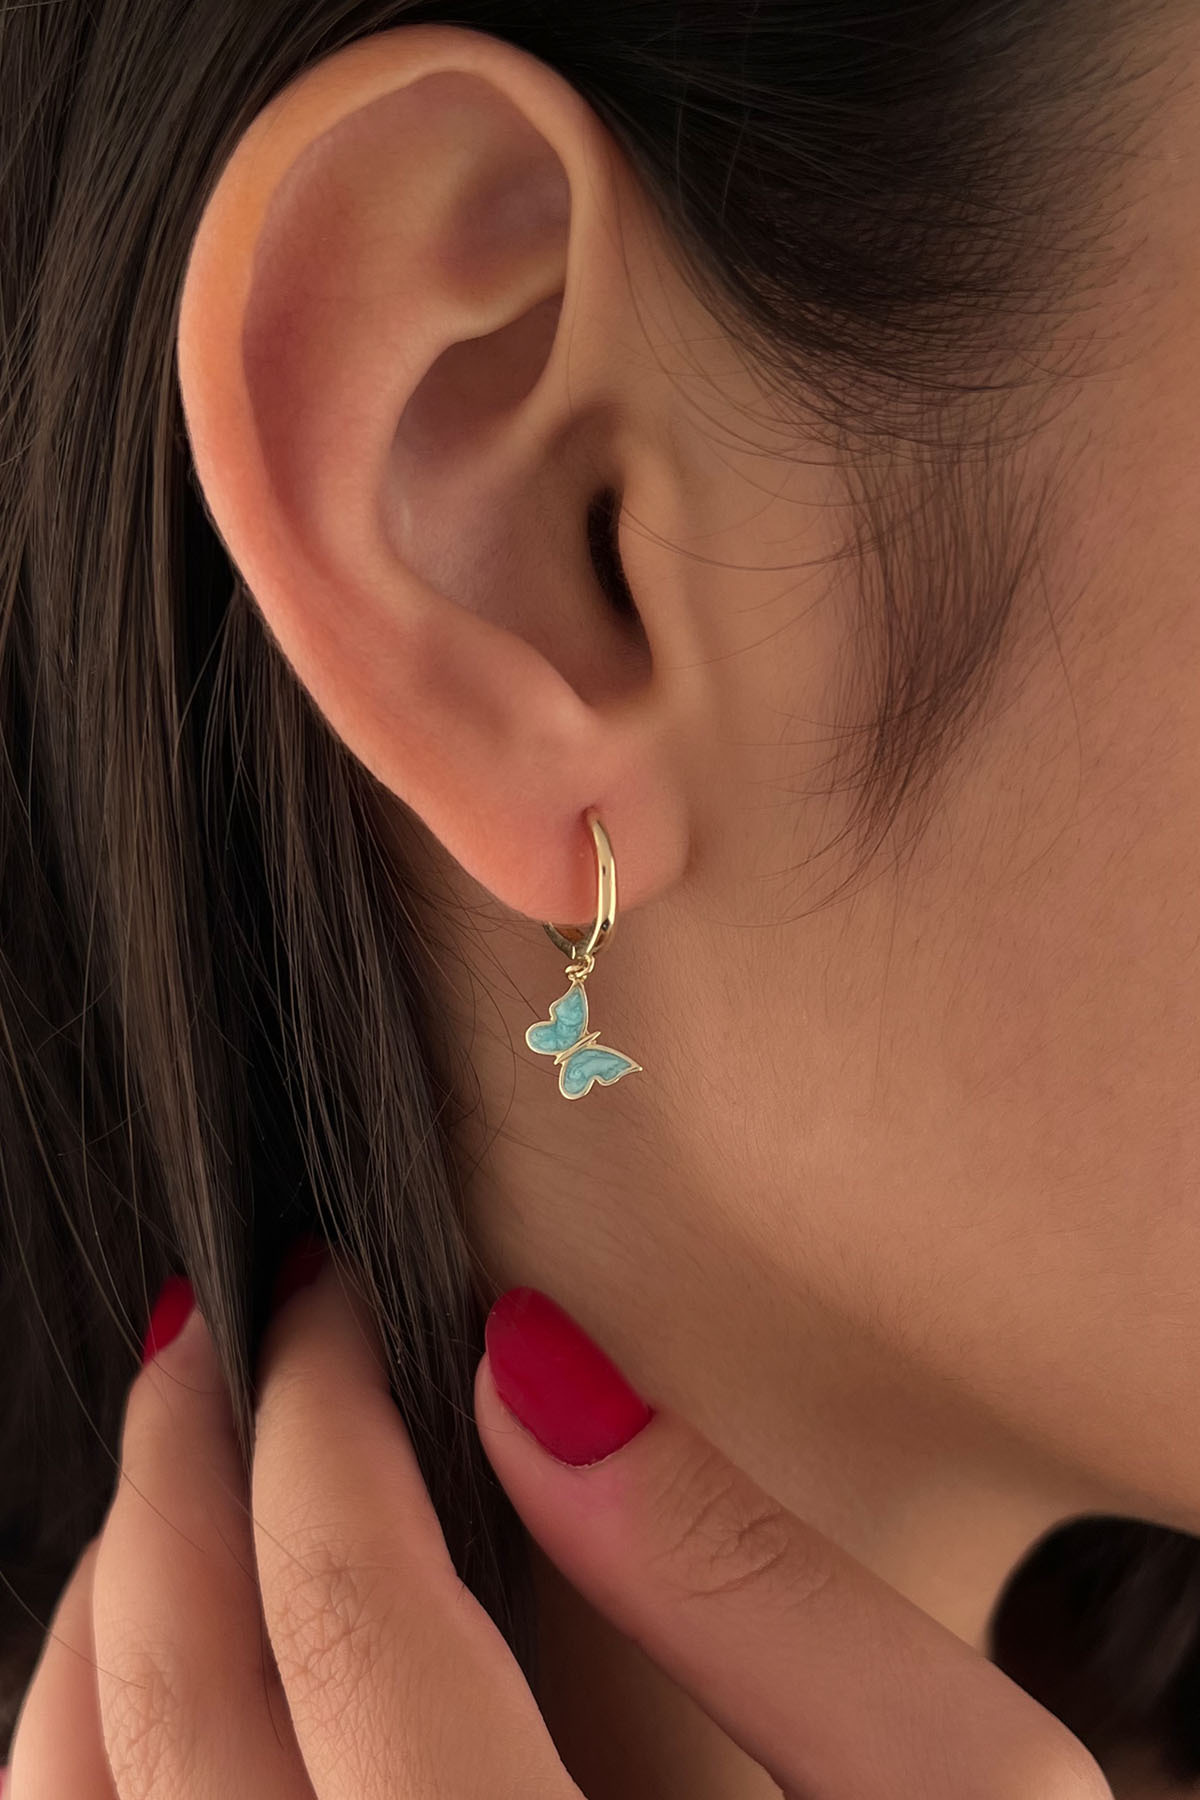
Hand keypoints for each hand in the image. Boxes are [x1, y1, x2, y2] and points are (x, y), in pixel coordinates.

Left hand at [8, 1256, 1111, 1798]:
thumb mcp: (976, 1797)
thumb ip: (755, 1584)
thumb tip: (532, 1368)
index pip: (355, 1628)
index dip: (318, 1415)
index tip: (326, 1295)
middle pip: (182, 1722)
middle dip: (180, 1474)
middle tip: (217, 1324)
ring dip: (106, 1615)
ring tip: (173, 1461)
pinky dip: (83, 1764)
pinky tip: (156, 1661)